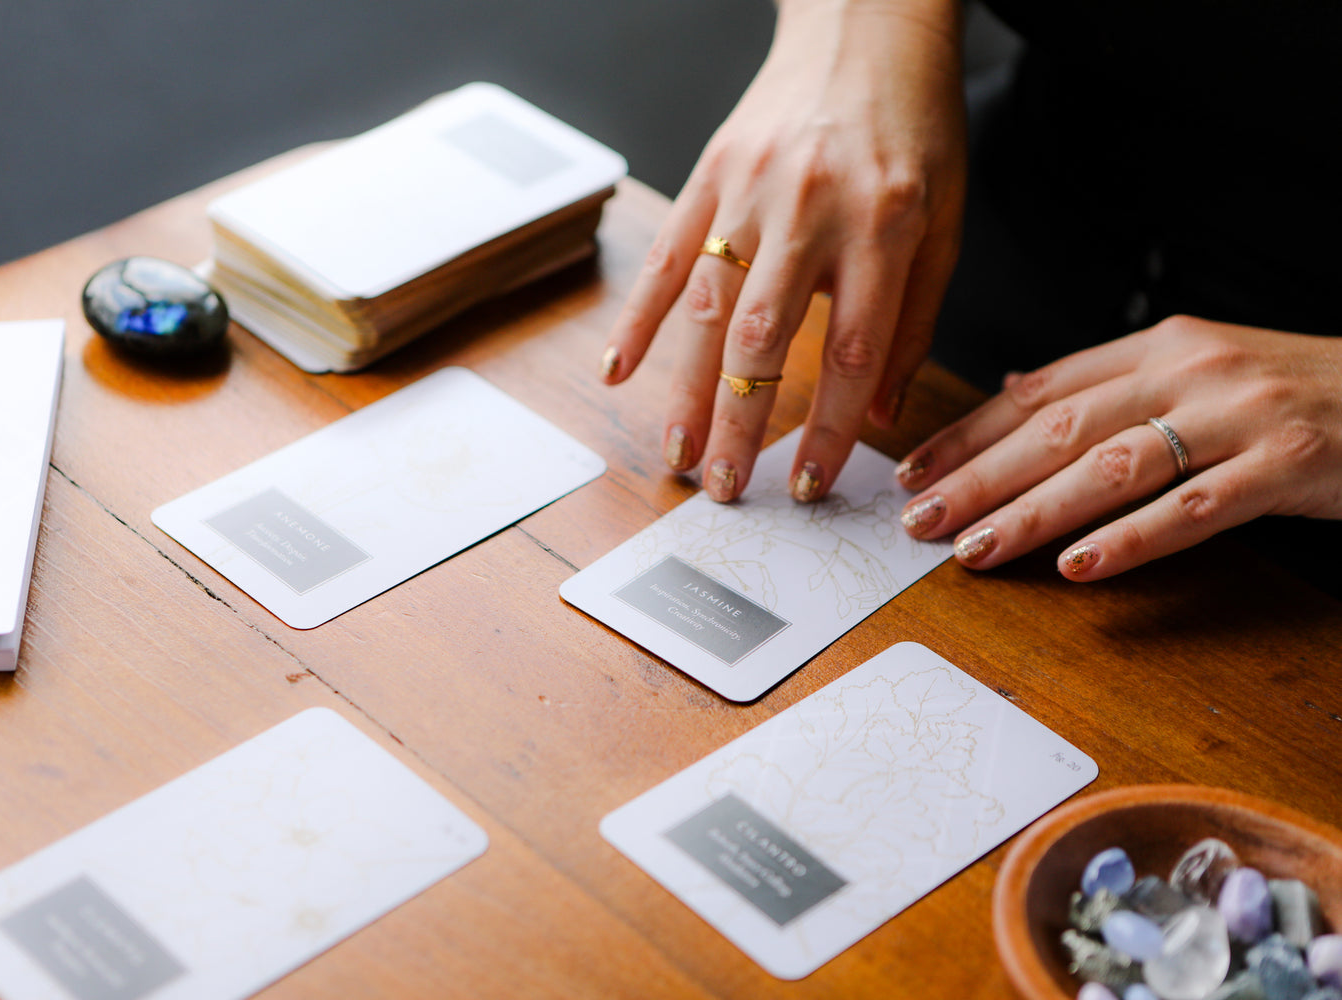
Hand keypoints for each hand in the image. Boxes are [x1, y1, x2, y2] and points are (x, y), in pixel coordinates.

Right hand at [600, 0, 965, 502]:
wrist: (865, 24)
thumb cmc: (914, 127)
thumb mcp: (944, 221)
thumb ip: (913, 320)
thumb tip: (880, 414)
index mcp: (882, 222)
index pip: (852, 350)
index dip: (830, 429)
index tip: (810, 485)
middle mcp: (808, 207)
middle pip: (764, 340)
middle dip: (743, 426)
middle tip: (728, 490)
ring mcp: (747, 191)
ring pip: (708, 308)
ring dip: (687, 392)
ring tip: (679, 455)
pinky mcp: (708, 176)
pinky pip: (666, 257)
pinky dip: (637, 318)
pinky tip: (618, 373)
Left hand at [895, 316, 1341, 578]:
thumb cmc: (1300, 388)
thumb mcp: (1200, 366)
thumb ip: (1111, 381)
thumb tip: (1020, 392)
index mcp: (1161, 345)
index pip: (1041, 391)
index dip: (970, 432)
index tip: (913, 469)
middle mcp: (1190, 370)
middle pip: (1060, 429)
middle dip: (978, 478)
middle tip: (919, 519)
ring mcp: (1239, 415)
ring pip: (1113, 466)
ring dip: (1034, 512)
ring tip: (975, 548)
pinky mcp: (1286, 462)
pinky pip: (1195, 507)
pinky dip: (1132, 539)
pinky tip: (1080, 567)